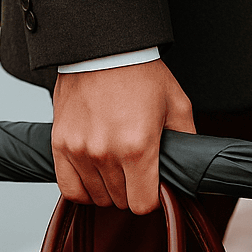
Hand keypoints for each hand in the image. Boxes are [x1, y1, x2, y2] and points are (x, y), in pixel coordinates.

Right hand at [51, 60, 194, 214]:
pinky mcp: (60, 144)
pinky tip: (92, 176)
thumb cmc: (140, 72)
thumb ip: (186, 142)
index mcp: (138, 148)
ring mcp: (80, 150)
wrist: (102, 46)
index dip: (151, 198)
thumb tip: (190, 172)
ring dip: (108, 189)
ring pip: (97, 197)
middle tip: (134, 168)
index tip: (151, 185)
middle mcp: (106, 153)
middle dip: (130, 190)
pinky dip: (82, 189)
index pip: (142, 205)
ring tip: (114, 165)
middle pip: (120, 202)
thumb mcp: (176, 105)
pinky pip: (70, 189)